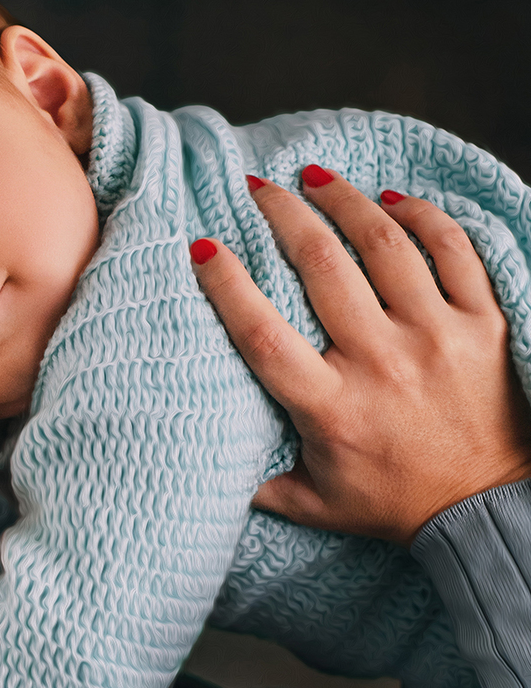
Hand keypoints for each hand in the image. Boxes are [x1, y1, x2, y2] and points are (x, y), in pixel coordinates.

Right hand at [192, 170, 530, 543]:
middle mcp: (380, 363)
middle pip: (321, 267)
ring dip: (344, 200)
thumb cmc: (396, 506)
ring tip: (316, 178)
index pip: (263, 334)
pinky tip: (392, 200)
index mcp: (331, 408)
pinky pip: (450, 248)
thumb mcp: (316, 506)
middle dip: (283, 215)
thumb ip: (261, 483)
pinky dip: (421, 215)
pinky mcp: (481, 324)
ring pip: (383, 243)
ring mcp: (435, 337)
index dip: (227, 285)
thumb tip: (209, 465)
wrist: (484, 509)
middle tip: (259, 189)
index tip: (203, 247)